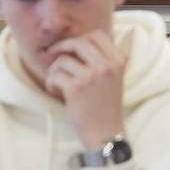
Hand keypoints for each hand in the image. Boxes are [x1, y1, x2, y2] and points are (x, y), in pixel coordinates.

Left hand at [43, 30, 127, 149]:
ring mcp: (92, 76)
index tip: (71, 46)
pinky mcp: (76, 88)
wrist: (106, 133)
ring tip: (57, 84)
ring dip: (54, 71)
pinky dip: (51, 83)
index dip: (81, 38)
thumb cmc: (106, 107)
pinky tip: (55, 92)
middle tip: (53, 54)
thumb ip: (102, 61)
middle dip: (62, 46)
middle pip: (79, 42)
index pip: (98, 35)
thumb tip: (77, 43)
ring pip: (63, 60)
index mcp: (118, 62)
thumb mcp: (113, 79)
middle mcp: (107, 66)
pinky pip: (55, 75)